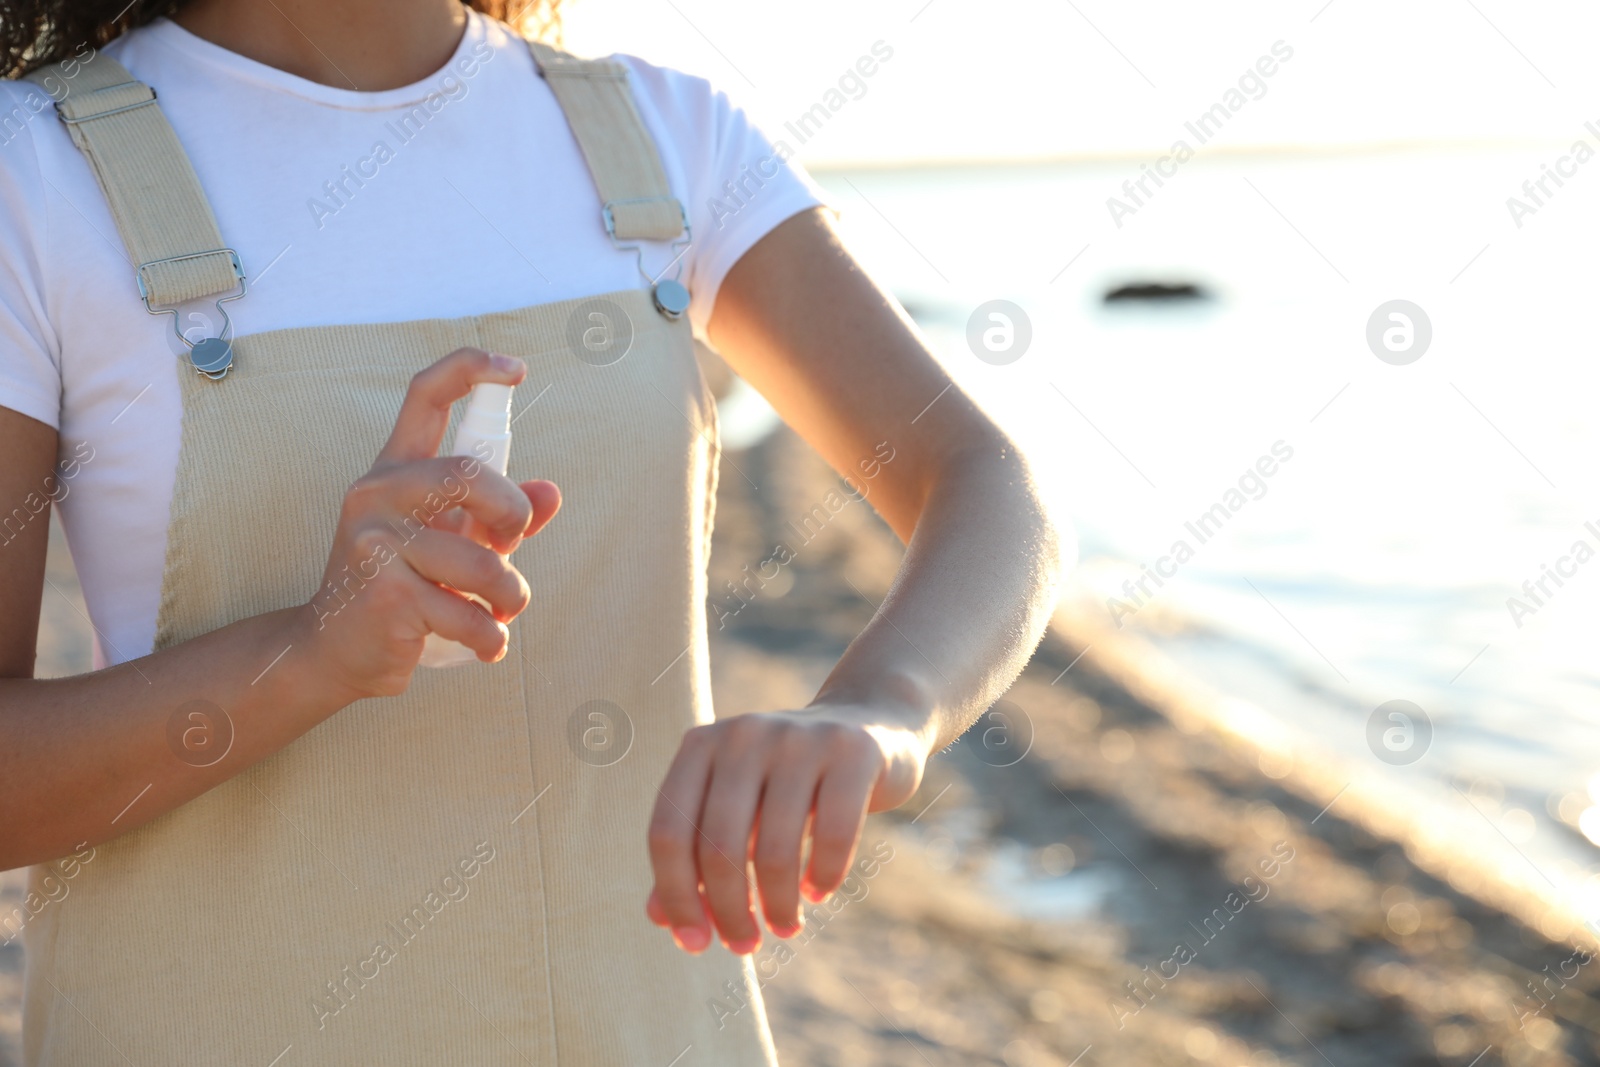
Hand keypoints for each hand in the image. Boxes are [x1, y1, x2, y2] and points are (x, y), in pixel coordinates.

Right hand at [301, 348, 560, 700]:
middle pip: (470, 475)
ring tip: (501, 613)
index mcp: (394, 470)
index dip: (472, 369)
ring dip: (511, 598)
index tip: (518, 368)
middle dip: (512, 518)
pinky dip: (491, 638)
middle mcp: (378, 495)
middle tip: (510, 550)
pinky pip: (469, 615)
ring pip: (483, 564)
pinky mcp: (386, 594)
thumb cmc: (401, 587)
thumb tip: (551, 494)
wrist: (332, 651)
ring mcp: (376, 543)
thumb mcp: (450, 541)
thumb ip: (498, 516)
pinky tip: (483, 644)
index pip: (425, 395)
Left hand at [644, 703, 929, 954]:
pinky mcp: (853, 752)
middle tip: (744, 945)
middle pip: (718, 846)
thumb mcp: (736, 810)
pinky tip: (817, 893)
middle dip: (729, 911)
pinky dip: (822, 878)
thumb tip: (658, 919)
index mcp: (701, 744)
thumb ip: (694, 855)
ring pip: (774, 849)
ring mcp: (799, 739)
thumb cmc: (786, 782)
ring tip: (784, 927)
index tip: (694, 943)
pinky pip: (832, 836)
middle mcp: (744, 734)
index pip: (668, 832)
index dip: (676, 896)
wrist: (867, 726)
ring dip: (777, 905)